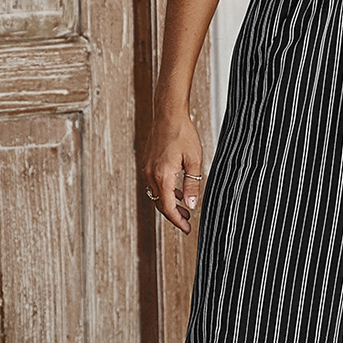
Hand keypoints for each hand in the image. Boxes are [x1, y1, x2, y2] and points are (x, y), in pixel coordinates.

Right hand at [142, 109, 203, 233]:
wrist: (169, 114)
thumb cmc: (183, 133)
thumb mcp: (195, 160)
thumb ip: (193, 184)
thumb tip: (191, 205)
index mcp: (163, 175)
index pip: (168, 207)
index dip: (177, 220)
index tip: (187, 229)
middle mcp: (152, 174)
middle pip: (160, 203)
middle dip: (174, 215)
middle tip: (187, 222)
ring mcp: (148, 168)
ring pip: (157, 194)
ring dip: (170, 203)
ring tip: (185, 209)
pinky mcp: (149, 163)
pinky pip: (155, 184)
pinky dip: (166, 192)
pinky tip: (178, 191)